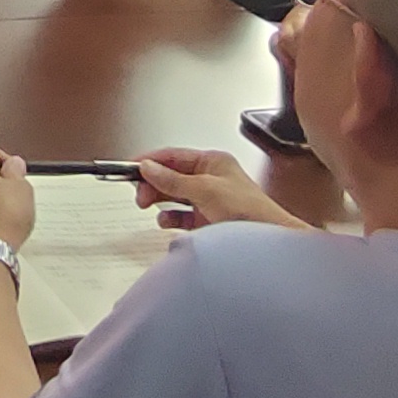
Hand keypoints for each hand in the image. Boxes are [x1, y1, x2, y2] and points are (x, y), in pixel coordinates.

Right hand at [135, 148, 307, 233]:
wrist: (267, 242)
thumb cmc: (248, 211)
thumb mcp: (204, 189)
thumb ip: (173, 180)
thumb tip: (148, 167)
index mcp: (213, 162)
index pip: (174, 156)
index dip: (151, 160)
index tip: (130, 167)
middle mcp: (210, 179)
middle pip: (171, 175)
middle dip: (152, 182)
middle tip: (138, 192)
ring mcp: (209, 200)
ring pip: (174, 195)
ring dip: (159, 199)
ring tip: (146, 205)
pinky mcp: (208, 220)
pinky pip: (181, 216)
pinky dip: (170, 217)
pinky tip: (164, 220)